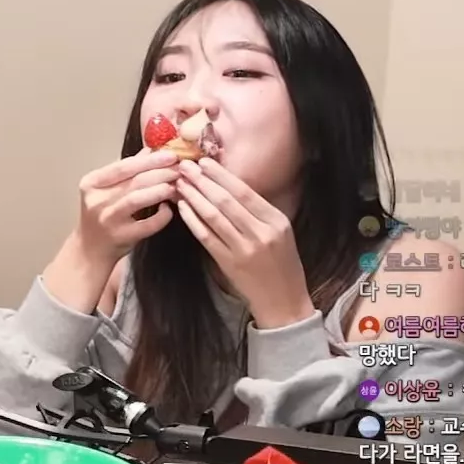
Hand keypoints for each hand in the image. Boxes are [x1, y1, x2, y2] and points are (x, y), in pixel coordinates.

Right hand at [68, 148, 182, 265]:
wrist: (90, 249)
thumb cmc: (103, 215)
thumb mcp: (107, 190)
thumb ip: (127, 170)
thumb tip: (151, 150)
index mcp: (92, 183)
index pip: (124, 166)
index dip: (150, 160)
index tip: (171, 155)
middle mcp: (97, 200)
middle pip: (134, 180)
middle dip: (162, 173)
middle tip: (181, 169)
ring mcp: (108, 219)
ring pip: (138, 198)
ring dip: (161, 190)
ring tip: (176, 185)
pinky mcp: (121, 236)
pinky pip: (148, 224)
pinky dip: (162, 215)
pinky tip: (169, 209)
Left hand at [173, 157, 315, 328]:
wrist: (284, 302)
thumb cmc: (283, 265)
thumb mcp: (281, 233)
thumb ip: (260, 213)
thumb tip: (229, 187)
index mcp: (277, 221)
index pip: (245, 192)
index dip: (222, 175)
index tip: (204, 161)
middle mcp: (262, 233)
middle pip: (226, 200)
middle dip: (202, 181)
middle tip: (184, 166)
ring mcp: (244, 249)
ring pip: (213, 216)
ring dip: (193, 197)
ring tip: (180, 183)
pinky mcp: (229, 264)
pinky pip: (206, 237)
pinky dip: (193, 220)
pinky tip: (182, 208)